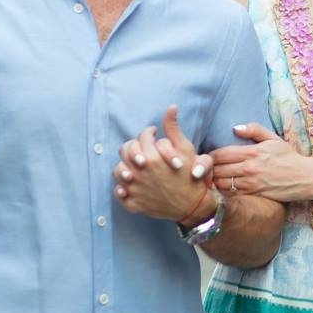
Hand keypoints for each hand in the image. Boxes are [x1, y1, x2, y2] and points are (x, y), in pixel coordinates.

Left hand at [113, 106, 212, 223]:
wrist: (194, 206)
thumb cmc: (190, 175)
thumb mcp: (185, 149)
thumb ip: (173, 128)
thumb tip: (171, 107)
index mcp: (151, 157)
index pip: (141, 137)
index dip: (148, 133)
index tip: (153, 135)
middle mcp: (139, 172)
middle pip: (125, 151)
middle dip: (134, 147)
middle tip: (143, 151)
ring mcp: (135, 189)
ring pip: (118, 171)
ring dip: (125, 166)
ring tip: (135, 167)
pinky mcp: (134, 204)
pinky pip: (119, 193)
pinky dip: (121, 189)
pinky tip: (129, 186)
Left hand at [209, 122, 312, 201]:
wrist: (306, 177)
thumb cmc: (289, 157)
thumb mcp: (273, 139)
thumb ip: (254, 130)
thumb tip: (235, 128)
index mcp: (252, 152)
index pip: (221, 154)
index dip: (209, 156)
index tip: (207, 158)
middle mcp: (250, 168)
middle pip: (218, 169)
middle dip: (209, 170)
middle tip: (204, 170)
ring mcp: (252, 183)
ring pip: (223, 183)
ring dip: (214, 181)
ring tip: (210, 180)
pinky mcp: (255, 194)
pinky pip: (233, 194)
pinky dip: (223, 192)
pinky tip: (221, 189)